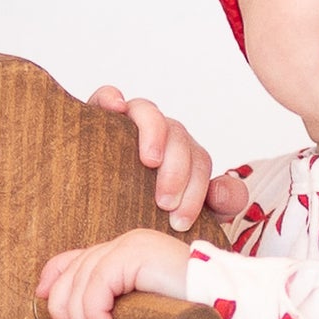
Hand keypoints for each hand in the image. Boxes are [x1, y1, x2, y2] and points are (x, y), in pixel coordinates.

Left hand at [36, 227, 191, 318]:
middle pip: (69, 274)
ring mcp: (130, 245)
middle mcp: (125, 245)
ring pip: (78, 283)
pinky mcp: (135, 253)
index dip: (53, 279)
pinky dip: (94, 315)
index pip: (74, 259)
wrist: (228, 317)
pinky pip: (95, 286)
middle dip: (68, 314)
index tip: (44, 300)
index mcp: (126, 257)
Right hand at [90, 86, 249, 231]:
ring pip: (148, 112)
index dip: (196, 191)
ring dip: (154, 134)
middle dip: (177, 170)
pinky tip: (115, 106)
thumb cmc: (142, 218)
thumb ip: (216, 204)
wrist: (92, 222)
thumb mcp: (182, 215)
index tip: (180, 221)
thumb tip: (225, 191)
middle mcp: (158, 136)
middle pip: (177, 135)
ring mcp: (128, 126)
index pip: (198, 160)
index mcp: (181, 156)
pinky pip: (105, 97)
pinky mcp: (96, 119)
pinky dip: (111, 97)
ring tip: (150, 161)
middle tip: (164, 203)